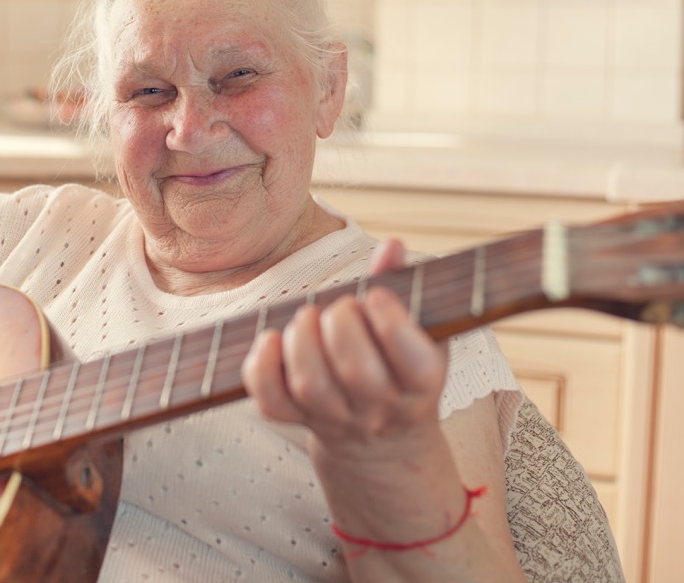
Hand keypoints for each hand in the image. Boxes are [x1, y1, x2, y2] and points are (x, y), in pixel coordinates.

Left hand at [241, 239, 446, 461]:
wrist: (383, 437)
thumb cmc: (400, 365)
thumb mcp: (417, 331)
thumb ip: (402, 286)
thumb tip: (392, 245)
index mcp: (421, 384)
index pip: (415, 365)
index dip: (391, 324)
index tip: (376, 296)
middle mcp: (380, 408)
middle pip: (356, 372)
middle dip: (340, 325)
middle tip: (339, 307)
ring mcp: (337, 419)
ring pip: (311, 386)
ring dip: (301, 340)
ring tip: (306, 317)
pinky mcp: (299, 420)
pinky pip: (272, 403)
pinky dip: (262, 369)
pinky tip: (269, 339)